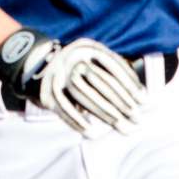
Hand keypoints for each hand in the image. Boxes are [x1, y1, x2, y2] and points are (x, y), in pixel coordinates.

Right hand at [0, 28, 143, 133]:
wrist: (33, 62)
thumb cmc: (73, 65)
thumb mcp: (92, 59)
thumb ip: (112, 71)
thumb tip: (139, 95)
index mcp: (88, 47)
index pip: (114, 66)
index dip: (131, 85)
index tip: (144, 101)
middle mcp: (73, 57)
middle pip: (103, 84)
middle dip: (122, 104)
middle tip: (138, 120)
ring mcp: (58, 73)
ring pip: (86, 96)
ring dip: (105, 115)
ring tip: (122, 127)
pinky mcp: (46, 90)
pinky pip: (64, 107)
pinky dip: (77, 121)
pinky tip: (92, 132)